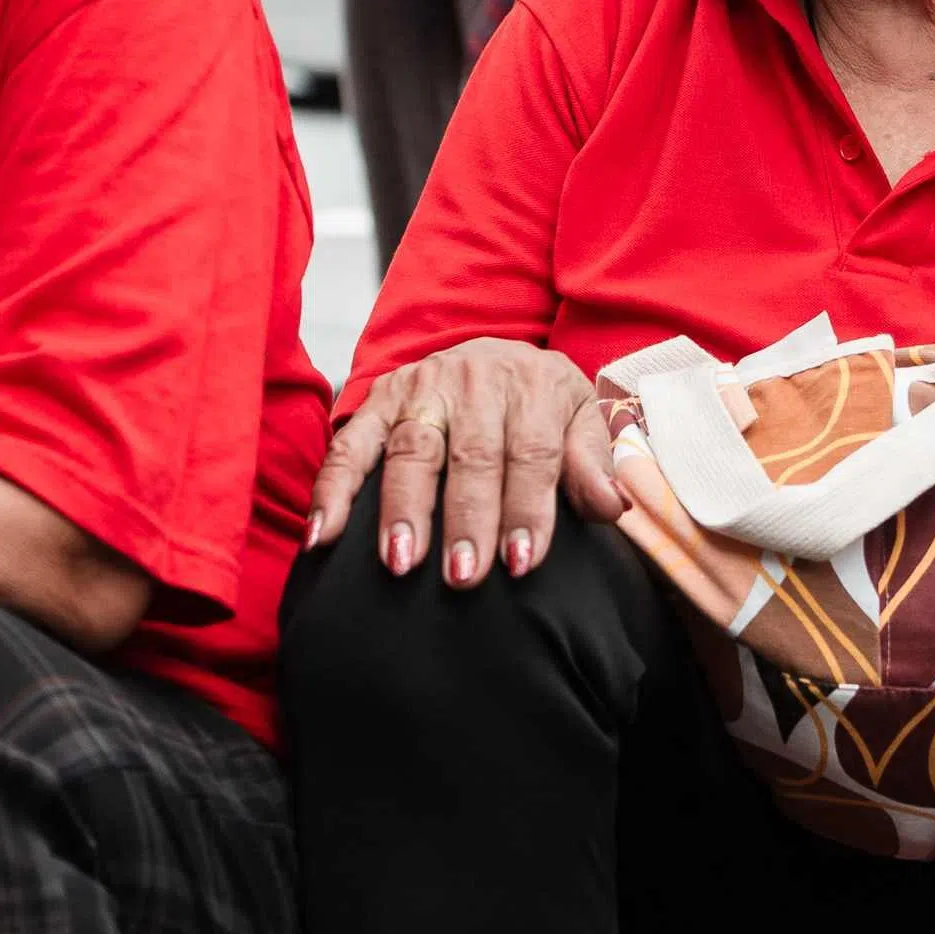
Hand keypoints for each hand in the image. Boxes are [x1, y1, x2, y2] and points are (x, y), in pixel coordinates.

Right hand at [310, 337, 618, 582]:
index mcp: (533, 385)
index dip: (528, 509)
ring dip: (403, 508)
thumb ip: (594, 462)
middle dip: (468, 518)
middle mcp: (475, 380)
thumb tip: (610, 505)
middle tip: (465, 576)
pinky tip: (324, 535)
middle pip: (472, 456)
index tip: (521, 562)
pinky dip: (332, 489)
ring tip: (401, 562)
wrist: (495, 357)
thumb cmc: (542, 404)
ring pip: (410, 450)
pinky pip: (349, 445)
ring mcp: (421, 389)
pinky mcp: (378, 401)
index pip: (533, 453)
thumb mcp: (581, 419)